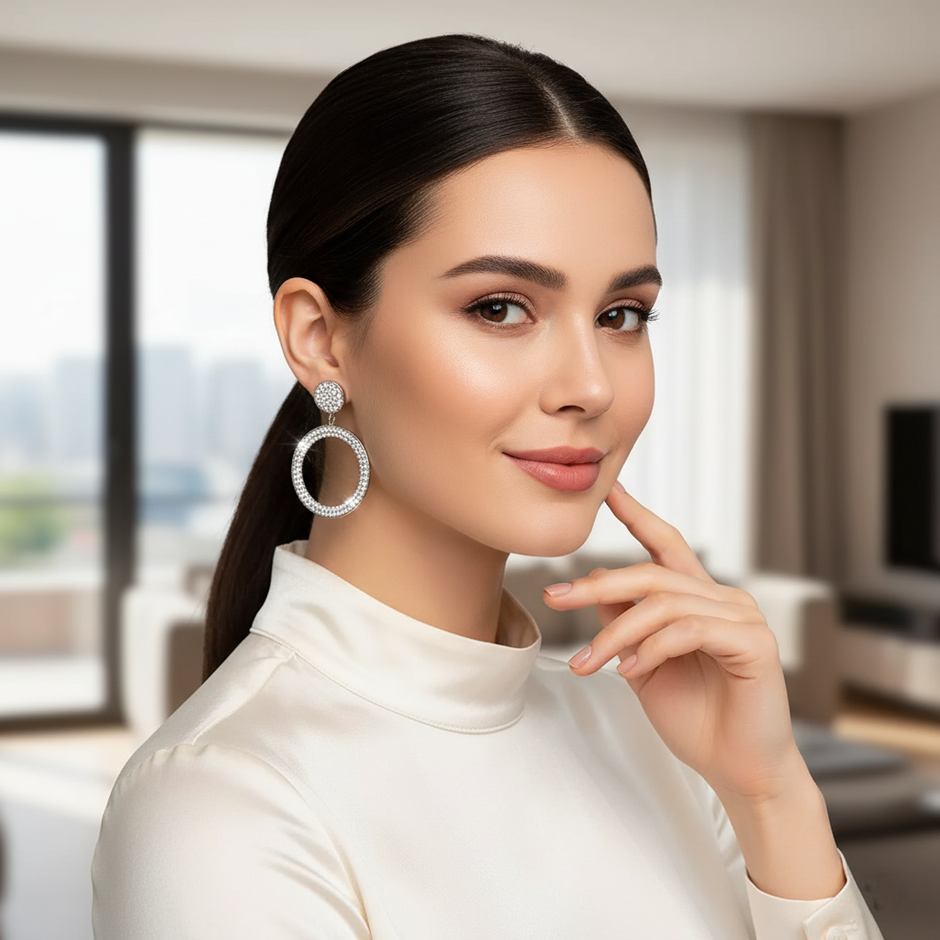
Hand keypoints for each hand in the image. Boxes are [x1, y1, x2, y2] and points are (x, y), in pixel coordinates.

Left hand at [543, 483, 802, 802]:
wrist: (738, 771)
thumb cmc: (695, 719)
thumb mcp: (643, 664)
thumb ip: (624, 624)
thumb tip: (594, 584)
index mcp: (699, 598)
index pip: (666, 544)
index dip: (637, 514)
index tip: (607, 489)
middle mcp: (724, 598)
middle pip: (651, 573)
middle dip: (597, 583)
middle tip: (555, 598)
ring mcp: (743, 616)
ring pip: (662, 604)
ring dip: (616, 633)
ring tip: (588, 664)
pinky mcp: (754, 641)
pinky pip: (688, 629)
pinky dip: (652, 648)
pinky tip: (631, 670)